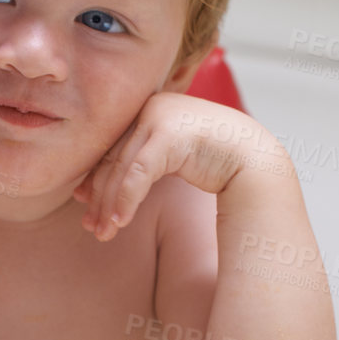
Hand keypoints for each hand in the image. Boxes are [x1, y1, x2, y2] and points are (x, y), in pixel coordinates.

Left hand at [72, 93, 251, 239]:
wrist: (254, 157)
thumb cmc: (216, 160)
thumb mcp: (173, 155)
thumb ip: (145, 159)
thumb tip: (106, 182)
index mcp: (148, 108)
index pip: (113, 146)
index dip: (95, 177)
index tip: (84, 203)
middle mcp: (150, 107)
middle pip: (113, 158)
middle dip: (99, 197)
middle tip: (91, 226)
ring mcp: (158, 116)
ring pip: (121, 167)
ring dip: (110, 204)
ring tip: (103, 232)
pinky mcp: (168, 133)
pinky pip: (138, 172)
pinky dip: (126, 199)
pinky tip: (120, 221)